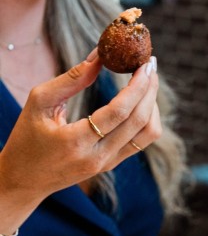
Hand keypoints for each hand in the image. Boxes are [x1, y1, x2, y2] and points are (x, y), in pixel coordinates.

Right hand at [0, 49, 160, 204]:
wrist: (26, 178)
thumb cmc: (27, 137)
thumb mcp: (39, 103)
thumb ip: (70, 80)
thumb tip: (100, 57)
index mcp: (76, 142)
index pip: (119, 113)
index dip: (137, 86)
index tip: (145, 63)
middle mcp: (99, 156)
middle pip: (139, 122)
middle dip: (150, 89)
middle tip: (150, 64)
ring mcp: (109, 163)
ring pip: (147, 134)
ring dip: (153, 105)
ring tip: (148, 80)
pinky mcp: (114, 164)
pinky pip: (142, 141)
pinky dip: (147, 118)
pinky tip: (142, 99)